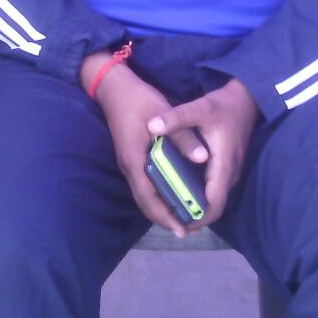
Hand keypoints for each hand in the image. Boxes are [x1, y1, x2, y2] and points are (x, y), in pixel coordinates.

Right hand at [84, 55, 188, 235]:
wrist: (113, 87)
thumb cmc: (138, 99)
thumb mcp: (163, 114)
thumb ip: (183, 136)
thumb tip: (204, 158)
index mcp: (134, 160)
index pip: (148, 198)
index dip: (165, 216)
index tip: (182, 230)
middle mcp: (129, 166)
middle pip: (145, 202)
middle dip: (165, 217)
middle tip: (188, 229)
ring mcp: (128, 163)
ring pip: (144, 195)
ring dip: (162, 208)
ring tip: (184, 216)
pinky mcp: (131, 157)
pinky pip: (144, 184)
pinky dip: (158, 194)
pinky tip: (173, 193)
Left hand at [149, 79, 258, 229]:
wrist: (247, 98)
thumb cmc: (224, 105)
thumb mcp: (199, 108)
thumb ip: (175, 118)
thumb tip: (151, 126)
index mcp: (224, 165)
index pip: (214, 204)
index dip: (198, 217)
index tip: (176, 223)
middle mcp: (230, 174)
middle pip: (213, 207)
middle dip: (192, 216)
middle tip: (166, 218)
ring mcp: (230, 172)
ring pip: (213, 199)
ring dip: (195, 206)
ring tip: (169, 207)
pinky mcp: (226, 167)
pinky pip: (212, 189)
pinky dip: (198, 195)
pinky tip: (178, 189)